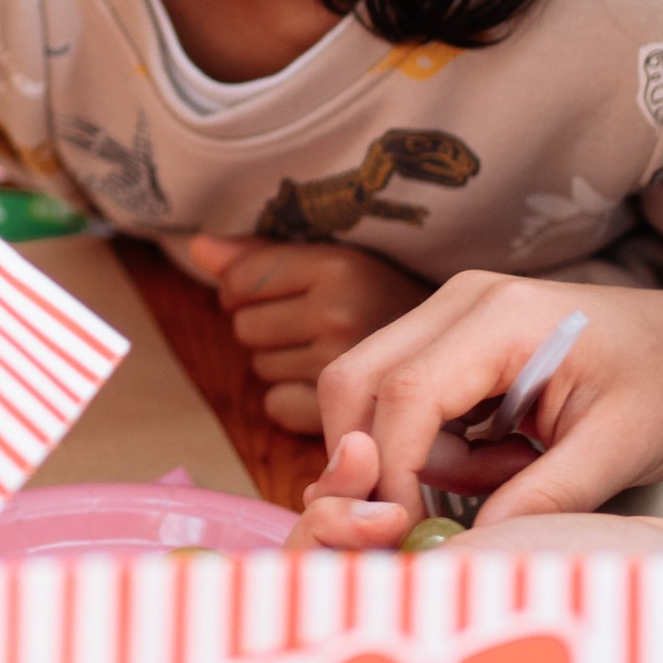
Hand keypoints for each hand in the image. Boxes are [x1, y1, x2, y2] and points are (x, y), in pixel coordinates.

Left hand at [175, 232, 428, 427]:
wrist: (464, 359)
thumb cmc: (386, 309)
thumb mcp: (338, 265)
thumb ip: (262, 255)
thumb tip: (198, 247)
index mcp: (340, 266)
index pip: (239, 280)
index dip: (245, 290)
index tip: (282, 297)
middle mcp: (341, 313)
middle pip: (244, 326)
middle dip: (267, 329)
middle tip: (316, 331)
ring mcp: (345, 368)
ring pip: (260, 369)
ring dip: (281, 367)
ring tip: (329, 357)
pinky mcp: (345, 415)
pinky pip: (276, 408)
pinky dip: (290, 404)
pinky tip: (328, 392)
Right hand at [289, 270, 662, 544]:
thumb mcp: (621, 450)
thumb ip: (546, 496)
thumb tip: (468, 546)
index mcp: (504, 315)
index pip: (403, 395)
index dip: (394, 475)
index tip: (412, 536)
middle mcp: (462, 300)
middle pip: (357, 384)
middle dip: (378, 463)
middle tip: (434, 516)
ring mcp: (454, 314)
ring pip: (373, 396)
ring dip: (422, 457)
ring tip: (515, 473)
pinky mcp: (456, 340)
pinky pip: (407, 400)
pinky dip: (437, 446)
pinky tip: (509, 454)